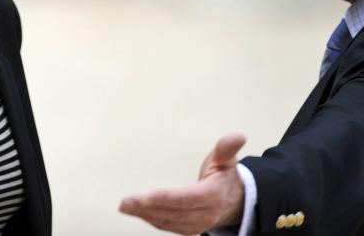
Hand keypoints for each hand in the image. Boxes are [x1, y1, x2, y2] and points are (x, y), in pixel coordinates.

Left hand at [119, 133, 246, 234]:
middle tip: (125, 202)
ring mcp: (197, 224)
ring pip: (168, 221)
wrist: (236, 203)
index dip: (165, 198)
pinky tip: (136, 212)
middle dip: (147, 207)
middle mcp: (205, 214)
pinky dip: (150, 220)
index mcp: (213, 195)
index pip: (187, 199)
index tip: (145, 196)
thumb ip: (227, 148)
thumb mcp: (227, 160)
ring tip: (125, 206)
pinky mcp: (189, 229)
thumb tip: (238, 136)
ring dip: (144, 215)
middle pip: (173, 212)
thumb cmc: (226, 178)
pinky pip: (167, 226)